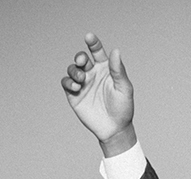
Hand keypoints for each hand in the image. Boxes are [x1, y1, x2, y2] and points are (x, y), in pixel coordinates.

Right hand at [61, 33, 135, 155]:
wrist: (114, 129)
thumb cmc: (123, 108)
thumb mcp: (124, 88)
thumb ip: (118, 70)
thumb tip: (115, 50)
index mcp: (105, 68)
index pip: (97, 51)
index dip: (92, 42)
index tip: (89, 37)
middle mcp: (92, 74)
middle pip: (82, 58)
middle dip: (80, 57)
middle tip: (83, 62)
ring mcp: (83, 84)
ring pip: (73, 69)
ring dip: (75, 70)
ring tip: (81, 80)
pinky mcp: (74, 95)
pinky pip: (66, 83)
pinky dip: (68, 82)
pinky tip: (77, 88)